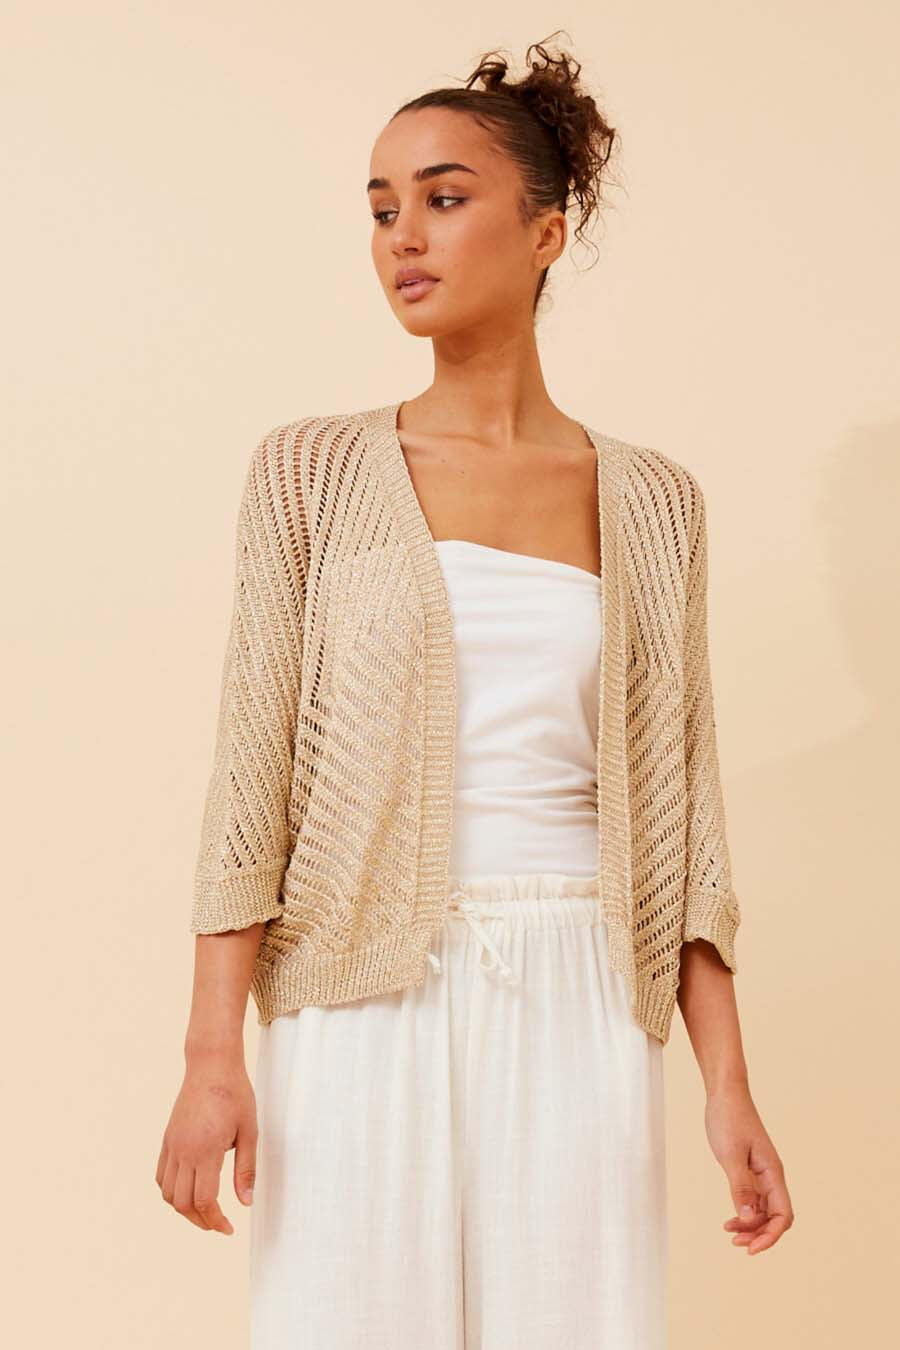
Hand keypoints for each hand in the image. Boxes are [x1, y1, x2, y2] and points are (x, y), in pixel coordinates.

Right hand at [155, 1051, 257, 1234]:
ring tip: (204, 1211)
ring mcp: (172, 1145)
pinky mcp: (167, 1139)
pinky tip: (188, 1190)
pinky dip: (171, 1191)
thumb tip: (246, 1203)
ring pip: (167, 1193)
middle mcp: (183, 1151)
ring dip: (184, 1209)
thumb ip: (246, 1169)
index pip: (204, 1200)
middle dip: (200, 1221)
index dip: (215, 1221)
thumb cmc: (235, 1093)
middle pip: (182, 1203)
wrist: (211, 1064)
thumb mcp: (250, 1131)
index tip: (229, 1228)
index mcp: (206, 1150)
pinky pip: (161, 1175)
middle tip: (219, 1224)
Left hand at [705, 1081, 794, 1254]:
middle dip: (760, 1234)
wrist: (725, 1094)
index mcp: (772, 1172)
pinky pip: (753, 1200)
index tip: (751, 1248)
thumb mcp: (730, 1154)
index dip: (771, 1236)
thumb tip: (750, 1218)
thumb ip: (740, 1187)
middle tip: (736, 1242)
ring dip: (751, 1226)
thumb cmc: (729, 1119)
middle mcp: (771, 1176)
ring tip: (730, 1233)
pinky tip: (730, 1219)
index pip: (783, 1214)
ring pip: (764, 1210)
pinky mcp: (749, 1170)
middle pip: (776, 1217)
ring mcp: (761, 1174)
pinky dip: (744, 1212)